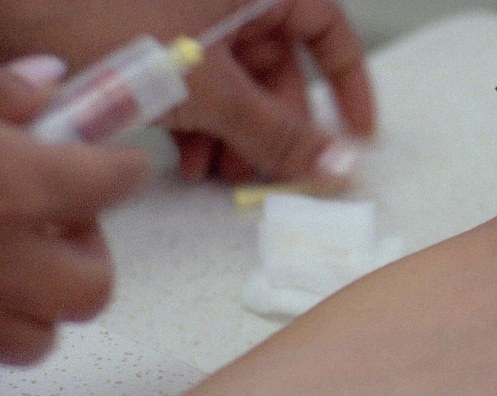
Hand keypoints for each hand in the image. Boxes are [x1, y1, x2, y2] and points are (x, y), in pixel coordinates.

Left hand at [0, 0, 374, 188]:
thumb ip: (277, 131)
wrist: (4, 4)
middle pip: (279, 69)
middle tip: (274, 172)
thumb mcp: (206, 82)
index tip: (357, 132)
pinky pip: (197, 87)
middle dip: (276, 128)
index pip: (328, 30)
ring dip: (235, 136)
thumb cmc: (99, 7)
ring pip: (236, 85)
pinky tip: (187, 158)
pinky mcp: (153, 39)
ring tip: (221, 172)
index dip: (348, 85)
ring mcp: (189, 16)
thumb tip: (335, 163)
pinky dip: (199, 125)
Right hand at [0, 56, 149, 365]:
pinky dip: (3, 323)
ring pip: (42, 335)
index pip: (108, 182)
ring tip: (20, 259)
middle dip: (86, 255)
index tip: (124, 165)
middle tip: (61, 221)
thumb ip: (3, 95)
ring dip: (46, 300)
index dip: (122, 170)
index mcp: (9, 187)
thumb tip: (51, 82)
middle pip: (90, 287)